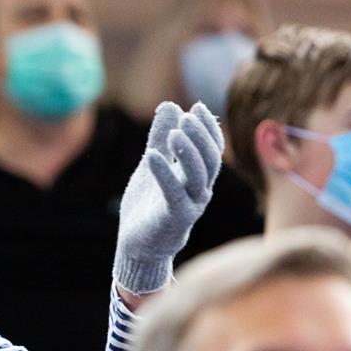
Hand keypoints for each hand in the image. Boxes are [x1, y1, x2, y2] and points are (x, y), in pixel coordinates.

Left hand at [113, 101, 222, 295]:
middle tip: (188, 116)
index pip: (212, 149)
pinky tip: (151, 156)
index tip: (197, 106)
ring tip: (174, 132)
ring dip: (188, 152)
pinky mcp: (175, 219)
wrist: (138, 245)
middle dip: (200, 136)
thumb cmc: (148, 205)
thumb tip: (170, 105)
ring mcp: (191, 205)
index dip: (207, 128)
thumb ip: (160, 138)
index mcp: (198, 178)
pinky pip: (174, 194)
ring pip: (199, 176)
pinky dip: (164, 173)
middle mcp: (200, 191)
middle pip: (210, 159)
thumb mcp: (152, 165)